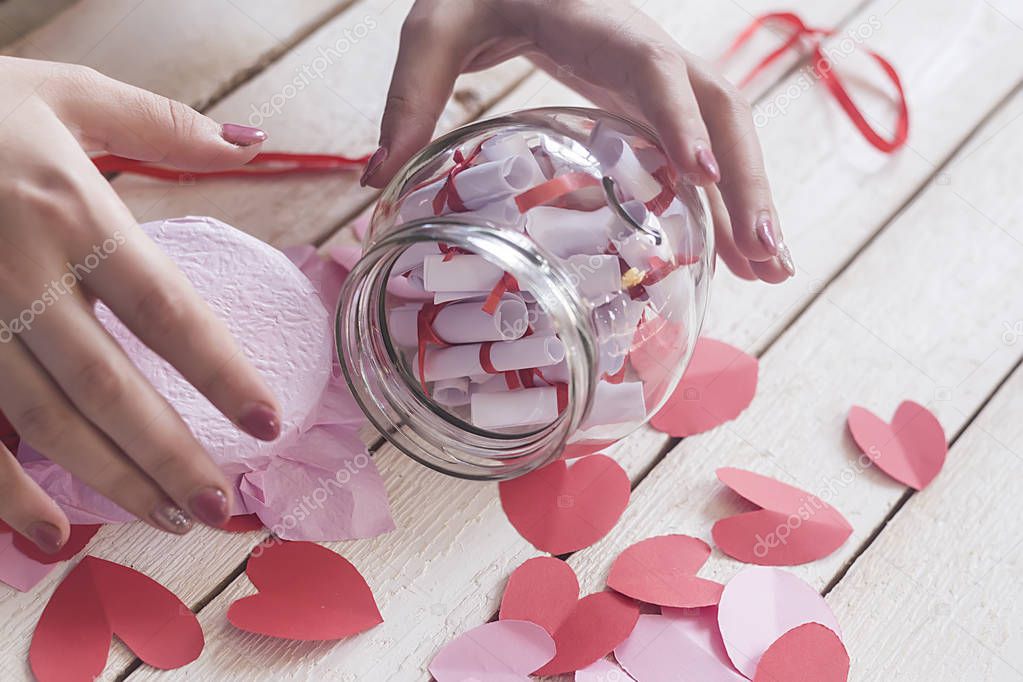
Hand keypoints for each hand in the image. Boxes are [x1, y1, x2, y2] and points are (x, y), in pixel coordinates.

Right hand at [0, 56, 279, 551]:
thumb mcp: (70, 94)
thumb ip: (162, 125)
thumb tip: (252, 140)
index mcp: (72, 212)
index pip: (165, 310)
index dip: (219, 372)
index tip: (267, 422)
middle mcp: (22, 272)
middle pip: (109, 384)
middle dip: (169, 453)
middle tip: (220, 505)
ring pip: (44, 417)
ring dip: (108, 478)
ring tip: (169, 517)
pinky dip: (4, 491)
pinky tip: (50, 533)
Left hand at [362, 0, 792, 282]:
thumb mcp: (435, 29)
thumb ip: (409, 97)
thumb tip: (375, 183)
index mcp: (601, 27)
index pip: (655, 70)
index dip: (681, 120)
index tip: (702, 177)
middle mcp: (646, 53)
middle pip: (719, 110)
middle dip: (747, 180)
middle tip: (765, 253)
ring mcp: (656, 78)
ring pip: (724, 134)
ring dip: (750, 198)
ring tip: (772, 269)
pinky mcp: (650, 101)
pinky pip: (701, 147)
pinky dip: (723, 199)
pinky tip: (735, 251)